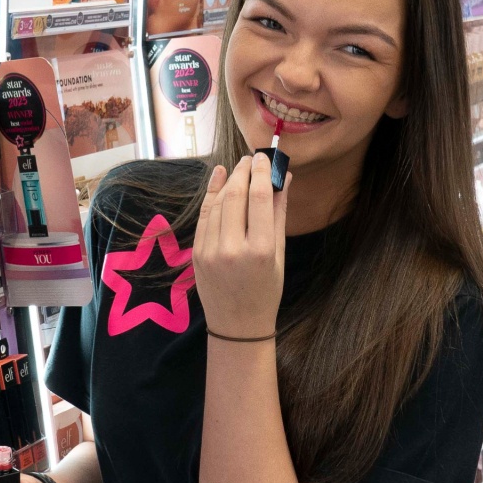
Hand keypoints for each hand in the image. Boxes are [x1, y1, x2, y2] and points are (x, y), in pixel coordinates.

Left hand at [194, 155, 289, 338]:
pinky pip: (205, 216)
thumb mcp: (279, 254)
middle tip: (252, 158)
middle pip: (236, 196)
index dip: (262, 172)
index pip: (260, 198)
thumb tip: (285, 179)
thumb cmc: (266, 290)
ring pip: (218, 204)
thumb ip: (279, 214)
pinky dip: (211, 195)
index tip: (265, 158)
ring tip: (239, 168)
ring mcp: (211, 251)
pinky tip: (219, 178)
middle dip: (244, 172)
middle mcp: (234, 248)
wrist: (237, 324)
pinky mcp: (198, 252)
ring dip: (229, 181)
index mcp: (261, 250)